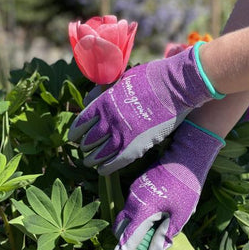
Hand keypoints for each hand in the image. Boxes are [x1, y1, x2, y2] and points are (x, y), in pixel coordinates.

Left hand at [68, 43, 223, 174]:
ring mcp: (121, 135)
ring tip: (90, 162)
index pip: (80, 123)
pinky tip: (102, 171)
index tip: (74, 137)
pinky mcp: (135, 147)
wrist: (174, 87)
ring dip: (92, 160)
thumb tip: (88, 99)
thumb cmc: (150, 79)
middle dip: (85, 146)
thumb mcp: (121, 80)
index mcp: (102, 103)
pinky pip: (115, 163)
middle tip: (85, 149)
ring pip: (98, 154)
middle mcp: (108, 121)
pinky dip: (106, 168)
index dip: (75, 132)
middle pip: (88, 140)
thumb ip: (102, 91)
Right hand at [101, 120, 224, 249]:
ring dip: (133, 231)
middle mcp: (132, 203)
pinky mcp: (136, 188)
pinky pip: (131, 208)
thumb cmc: (185, 188)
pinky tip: (156, 216)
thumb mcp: (179, 217)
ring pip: (125, 219)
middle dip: (126, 245)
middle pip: (121, 231)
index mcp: (142, 212)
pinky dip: (137, 219)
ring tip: (154, 232)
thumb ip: (164, 238)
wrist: (185, 157)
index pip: (126, 243)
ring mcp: (132, 194)